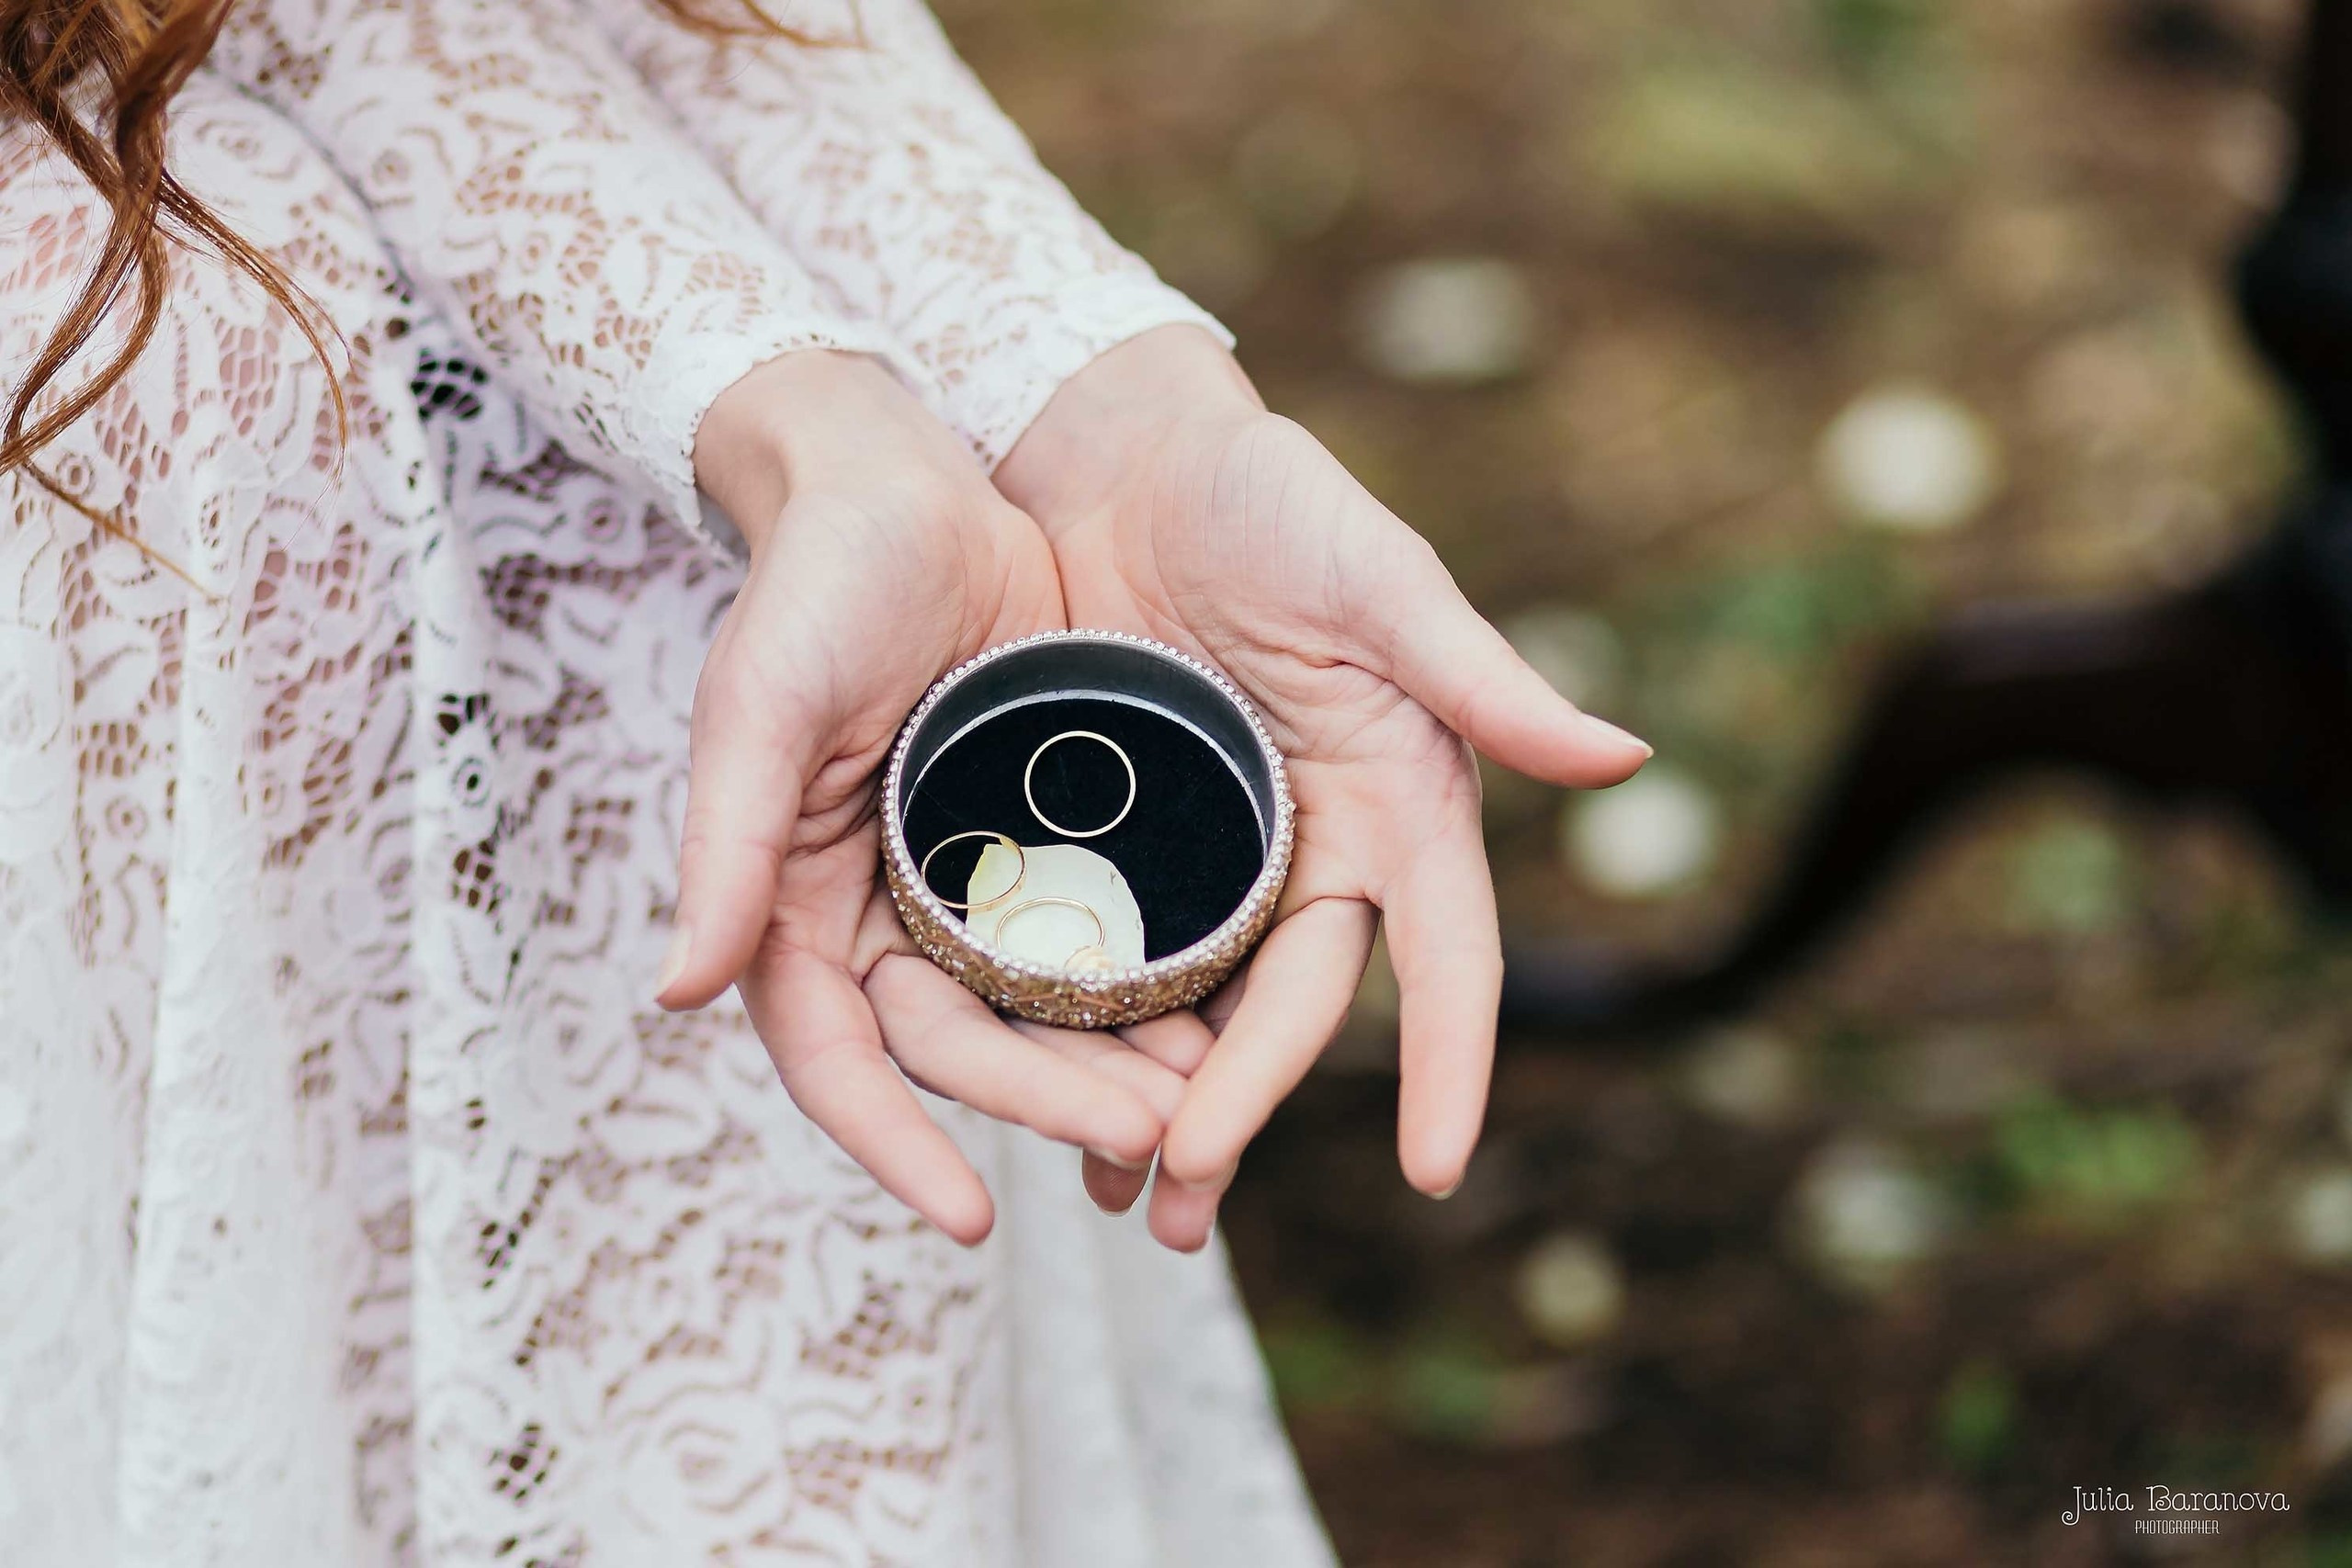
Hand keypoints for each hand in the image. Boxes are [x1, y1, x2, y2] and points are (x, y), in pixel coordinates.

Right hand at [658, 349, 1178, 1241]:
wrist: (903, 479)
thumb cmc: (812, 580)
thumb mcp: (762, 703)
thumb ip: (725, 847)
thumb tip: (676, 993)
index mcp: (795, 903)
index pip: (839, 1059)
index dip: (895, 1144)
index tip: (971, 1218)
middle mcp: (880, 913)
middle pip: (960, 1049)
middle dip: (1046, 1103)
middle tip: (1146, 1138)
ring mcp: (966, 881)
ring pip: (1036, 1012)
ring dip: (1109, 1065)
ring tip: (1198, 1108)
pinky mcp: (1044, 836)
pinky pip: (1095, 935)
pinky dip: (1148, 982)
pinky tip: (1221, 1014)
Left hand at [997, 327, 1651, 1248]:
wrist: (1122, 455)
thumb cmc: (1272, 497)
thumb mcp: (1378, 579)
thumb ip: (1482, 678)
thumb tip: (1626, 757)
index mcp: (1399, 804)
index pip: (1442, 959)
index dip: (1445, 1064)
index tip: (1434, 1172)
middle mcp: (1316, 850)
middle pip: (1292, 1012)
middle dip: (1246, 1113)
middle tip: (1184, 1203)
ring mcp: (1214, 857)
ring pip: (1202, 1012)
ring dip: (1165, 1109)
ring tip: (1117, 1206)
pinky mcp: (1120, 843)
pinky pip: (1108, 954)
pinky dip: (1085, 1030)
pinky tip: (1036, 1098)